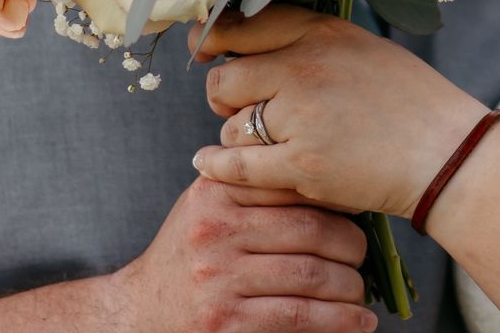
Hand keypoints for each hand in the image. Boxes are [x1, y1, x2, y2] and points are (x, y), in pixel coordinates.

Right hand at [110, 176, 377, 332]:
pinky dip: (339, 320)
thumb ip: (253, 187)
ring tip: (360, 291)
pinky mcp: (227, 323)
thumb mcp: (206, 208)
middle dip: (351, 246)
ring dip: (350, 287)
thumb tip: (330, 182)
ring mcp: (220, 279)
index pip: (293, 186)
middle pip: (310, 230)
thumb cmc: (186, 258)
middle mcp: (215, 231)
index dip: (336, 200)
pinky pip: (299, 317)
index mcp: (215, 193)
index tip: (357, 211)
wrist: (137, 314)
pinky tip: (358, 321)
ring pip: (311, 275)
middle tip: (362, 255)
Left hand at [189, 7, 490, 217]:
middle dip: (224, 96)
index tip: (205, 49)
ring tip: (265, 144)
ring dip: (238, 137)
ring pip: (232, 124)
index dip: (215, 38)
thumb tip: (259, 45)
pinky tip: (208, 164)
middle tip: (237, 107)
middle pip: (226, 77)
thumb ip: (314, 44)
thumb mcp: (365, 50)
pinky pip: (237, 164)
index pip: (246, 25)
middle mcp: (306, 66)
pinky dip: (218, 166)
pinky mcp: (303, 164)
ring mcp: (302, 116)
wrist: (449, 154)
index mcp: (323, 33)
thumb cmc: (414, 103)